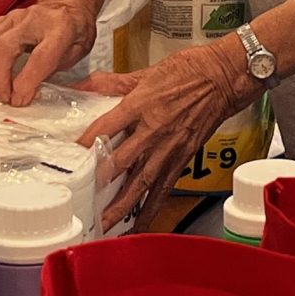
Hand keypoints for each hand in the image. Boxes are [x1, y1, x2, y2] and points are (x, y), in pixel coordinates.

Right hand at [0, 0, 97, 104]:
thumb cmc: (74, 33)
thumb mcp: (77, 53)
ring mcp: (10, 19)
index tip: (19, 100)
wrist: (66, 5)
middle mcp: (31, 20)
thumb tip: (23, 95)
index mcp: (59, 29)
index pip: (40, 56)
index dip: (27, 81)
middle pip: (2, 48)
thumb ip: (52, 71)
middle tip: (0, 100)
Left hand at [82, 42, 250, 226]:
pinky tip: (139, 225)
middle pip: (122, 162)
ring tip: (104, 224)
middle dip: (100, 184)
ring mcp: (169, 148)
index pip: (106, 127)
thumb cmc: (189, 71)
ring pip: (141, 183)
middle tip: (80, 202)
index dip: (86, 143)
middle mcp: (153, 130)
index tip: (70, 157)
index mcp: (141, 104)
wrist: (224, 78)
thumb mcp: (145, 72)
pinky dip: (151, 210)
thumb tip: (80, 84)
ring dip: (121, 206)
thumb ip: (110, 82)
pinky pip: (163, 189)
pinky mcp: (182, 159)